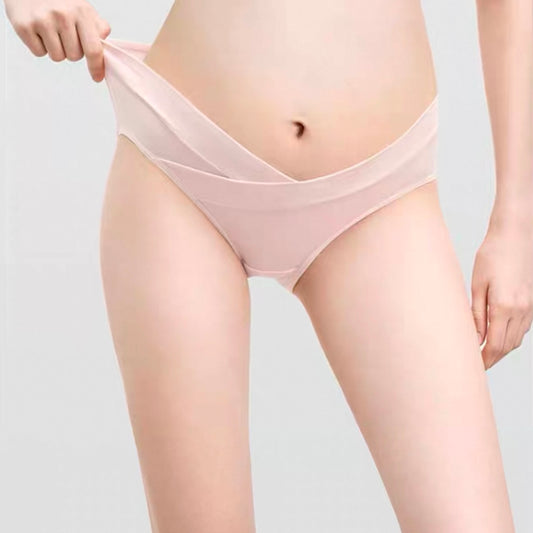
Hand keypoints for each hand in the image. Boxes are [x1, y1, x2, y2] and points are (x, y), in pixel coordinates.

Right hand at [4, 0, 110, 81]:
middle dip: (71, 50)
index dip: (96, 67)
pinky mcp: (24, 26)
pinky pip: (39, 53)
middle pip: (74, 57)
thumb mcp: (82, 8)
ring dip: (56, 49)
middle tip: (64, 34)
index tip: (97, 77)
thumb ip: (98, 27)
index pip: (93, 49)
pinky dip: (40, 46)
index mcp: (81, 11)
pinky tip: (38, 30)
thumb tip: (106, 45)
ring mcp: (42, 20)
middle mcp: (62, 15)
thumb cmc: (59, 1)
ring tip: (51, 31)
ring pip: (57, 57)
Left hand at [471, 214, 532, 369]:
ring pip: (516, 339)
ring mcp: (529, 307)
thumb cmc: (492, 255)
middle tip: (476, 364)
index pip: (495, 345)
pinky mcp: (531, 302)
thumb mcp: (477, 285)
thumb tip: (475, 337)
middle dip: (492, 358)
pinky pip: (522, 328)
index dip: (484, 359)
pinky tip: (497, 336)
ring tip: (484, 353)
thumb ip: (477, 314)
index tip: (473, 366)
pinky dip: (510, 337)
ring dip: (501, 349)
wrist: (515, 235)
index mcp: (505, 307)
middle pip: (507, 346)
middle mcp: (521, 310)